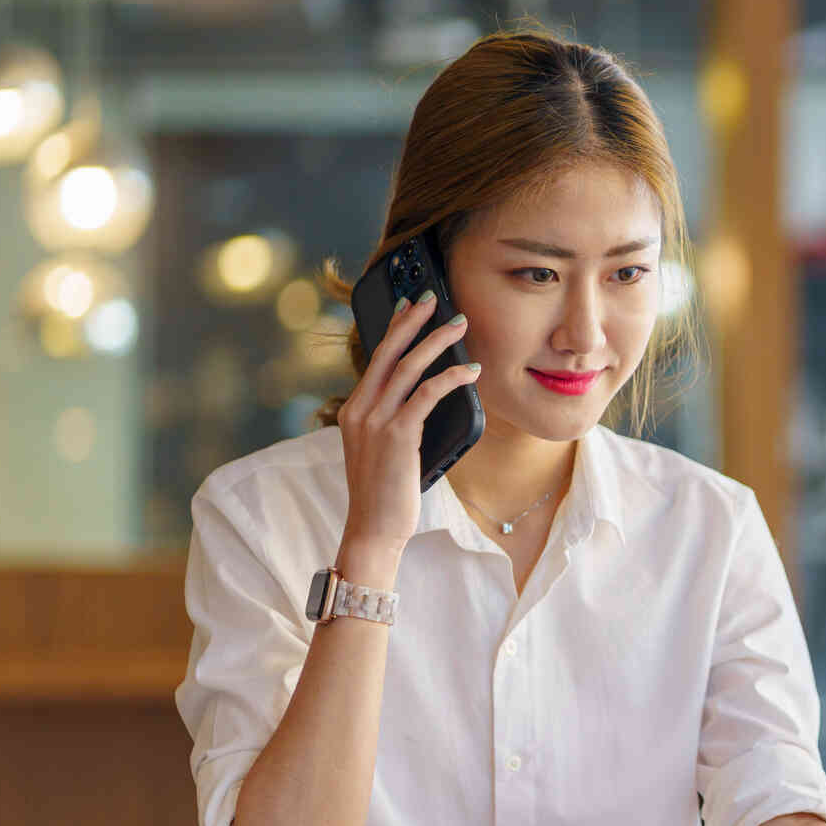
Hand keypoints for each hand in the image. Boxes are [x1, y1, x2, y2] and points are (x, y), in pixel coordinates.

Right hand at [334, 289, 480, 559]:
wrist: (373, 528)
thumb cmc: (385, 492)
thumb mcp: (382, 449)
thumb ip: (392, 420)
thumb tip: (422, 395)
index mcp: (355, 410)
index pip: (375, 358)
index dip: (394, 327)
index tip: (409, 304)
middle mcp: (360, 409)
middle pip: (388, 351)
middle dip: (413, 320)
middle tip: (435, 297)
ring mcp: (376, 421)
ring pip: (408, 367)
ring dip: (437, 341)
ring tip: (461, 325)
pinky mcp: (397, 435)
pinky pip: (426, 395)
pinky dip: (450, 378)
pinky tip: (470, 371)